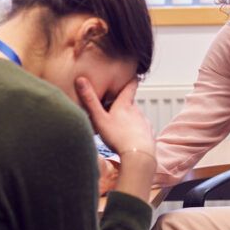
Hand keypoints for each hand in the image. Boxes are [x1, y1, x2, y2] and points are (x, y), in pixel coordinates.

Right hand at [77, 77, 155, 201]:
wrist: (139, 155)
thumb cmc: (118, 137)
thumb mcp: (99, 118)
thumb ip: (90, 100)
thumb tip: (80, 79)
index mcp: (125, 105)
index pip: (130, 87)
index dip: (131, 80)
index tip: (132, 75)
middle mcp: (137, 111)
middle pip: (130, 104)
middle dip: (123, 104)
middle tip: (113, 108)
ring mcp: (144, 122)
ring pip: (136, 117)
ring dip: (128, 119)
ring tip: (119, 127)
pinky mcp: (149, 134)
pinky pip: (141, 129)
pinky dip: (135, 131)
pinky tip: (129, 139)